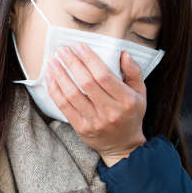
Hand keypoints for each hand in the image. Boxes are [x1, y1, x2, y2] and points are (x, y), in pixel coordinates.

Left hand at [46, 44, 146, 166]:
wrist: (122, 145)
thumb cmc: (130, 114)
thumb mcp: (140, 93)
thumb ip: (133, 72)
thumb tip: (123, 53)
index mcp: (126, 100)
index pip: (104, 76)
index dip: (89, 59)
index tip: (79, 47)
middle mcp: (110, 111)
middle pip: (86, 83)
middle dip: (72, 63)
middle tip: (62, 50)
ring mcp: (94, 121)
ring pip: (72, 94)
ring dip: (60, 75)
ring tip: (53, 61)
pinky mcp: (81, 128)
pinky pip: (64, 107)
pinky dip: (55, 91)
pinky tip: (50, 78)